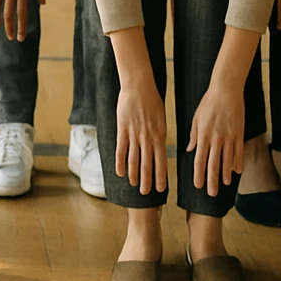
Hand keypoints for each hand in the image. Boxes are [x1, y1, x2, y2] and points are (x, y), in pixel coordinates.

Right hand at [116, 75, 167, 194]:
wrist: (139, 86)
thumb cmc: (152, 101)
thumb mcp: (161, 119)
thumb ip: (160, 134)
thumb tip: (161, 148)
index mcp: (159, 136)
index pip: (161, 162)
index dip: (160, 176)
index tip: (160, 189)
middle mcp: (147, 138)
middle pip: (147, 164)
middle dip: (147, 181)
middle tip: (146, 194)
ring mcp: (134, 134)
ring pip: (134, 159)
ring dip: (134, 174)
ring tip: (134, 185)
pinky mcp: (122, 129)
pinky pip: (121, 149)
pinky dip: (120, 162)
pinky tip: (120, 172)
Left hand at [188, 81, 244, 197]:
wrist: (225, 91)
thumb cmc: (208, 103)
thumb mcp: (196, 118)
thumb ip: (194, 135)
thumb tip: (190, 150)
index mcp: (203, 134)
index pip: (199, 159)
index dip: (198, 173)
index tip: (197, 185)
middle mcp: (215, 138)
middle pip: (213, 163)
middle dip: (212, 180)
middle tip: (212, 193)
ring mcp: (229, 137)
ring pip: (227, 160)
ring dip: (226, 173)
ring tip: (225, 184)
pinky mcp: (239, 134)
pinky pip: (239, 151)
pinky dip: (238, 162)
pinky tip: (237, 171)